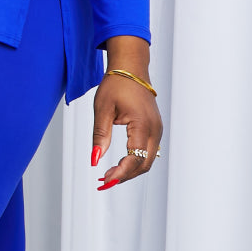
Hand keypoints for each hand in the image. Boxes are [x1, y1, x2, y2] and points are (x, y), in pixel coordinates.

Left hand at [91, 72, 162, 189]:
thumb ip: (100, 136)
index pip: (134, 158)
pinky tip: (119, 164)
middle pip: (144, 164)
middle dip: (124, 176)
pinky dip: (135, 162)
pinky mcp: (154, 129)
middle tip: (104, 181)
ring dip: (130, 171)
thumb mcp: (102, 110)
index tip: (104, 181)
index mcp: (142, 124)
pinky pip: (148, 152)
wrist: (131, 68)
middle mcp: (154, 129)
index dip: (120, 173)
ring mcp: (156, 129)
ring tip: (109, 175)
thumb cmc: (116, 84)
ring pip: (147, 160)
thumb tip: (95, 159)